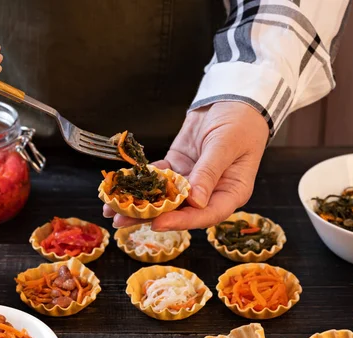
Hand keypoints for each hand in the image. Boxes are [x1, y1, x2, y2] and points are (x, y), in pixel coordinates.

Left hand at [103, 102, 268, 230]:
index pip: (206, 215)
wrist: (233, 99)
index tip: (157, 223)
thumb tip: (194, 200)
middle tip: (121, 220)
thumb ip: (208, 172)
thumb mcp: (225, 145)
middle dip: (150, 216)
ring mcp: (193, 180)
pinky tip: (122, 185)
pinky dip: (141, 181)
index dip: (181, 222)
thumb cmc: (240, 122)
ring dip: (140, 202)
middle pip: (180, 211)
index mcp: (231, 193)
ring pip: (165, 197)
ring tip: (111, 208)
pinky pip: (158, 177)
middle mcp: (211, 192)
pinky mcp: (178, 166)